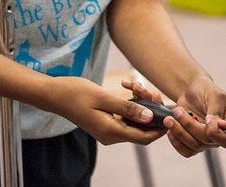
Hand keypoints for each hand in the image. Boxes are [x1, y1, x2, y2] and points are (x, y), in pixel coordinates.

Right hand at [49, 76, 165, 145]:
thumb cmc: (77, 94)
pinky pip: (125, 118)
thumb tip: (150, 118)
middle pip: (140, 130)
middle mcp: (110, 136)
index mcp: (111, 132)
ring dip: (141, 107)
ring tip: (140, 88)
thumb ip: (128, 108)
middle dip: (151, 114)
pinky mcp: (105, 123)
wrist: (55, 95)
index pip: (144, 137)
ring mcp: (107, 131)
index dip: (159, 128)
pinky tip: (131, 90)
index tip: (170, 113)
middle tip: (154, 94)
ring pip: (133, 123)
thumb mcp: (104, 98)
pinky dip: (131, 106)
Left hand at [163, 76, 225, 156]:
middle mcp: (221, 134)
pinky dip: (176, 142)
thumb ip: (217, 110)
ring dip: (180, 133)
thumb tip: (218, 125)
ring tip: (169, 119)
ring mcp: (208, 140)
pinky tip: (170, 130)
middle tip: (178, 111)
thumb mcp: (214, 95)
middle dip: (191, 126)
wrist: (192, 90)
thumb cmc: (206, 89)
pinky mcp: (194, 142)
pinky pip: (186, 150)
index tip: (207, 118)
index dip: (217, 132)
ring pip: (196, 146)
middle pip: (209, 141)